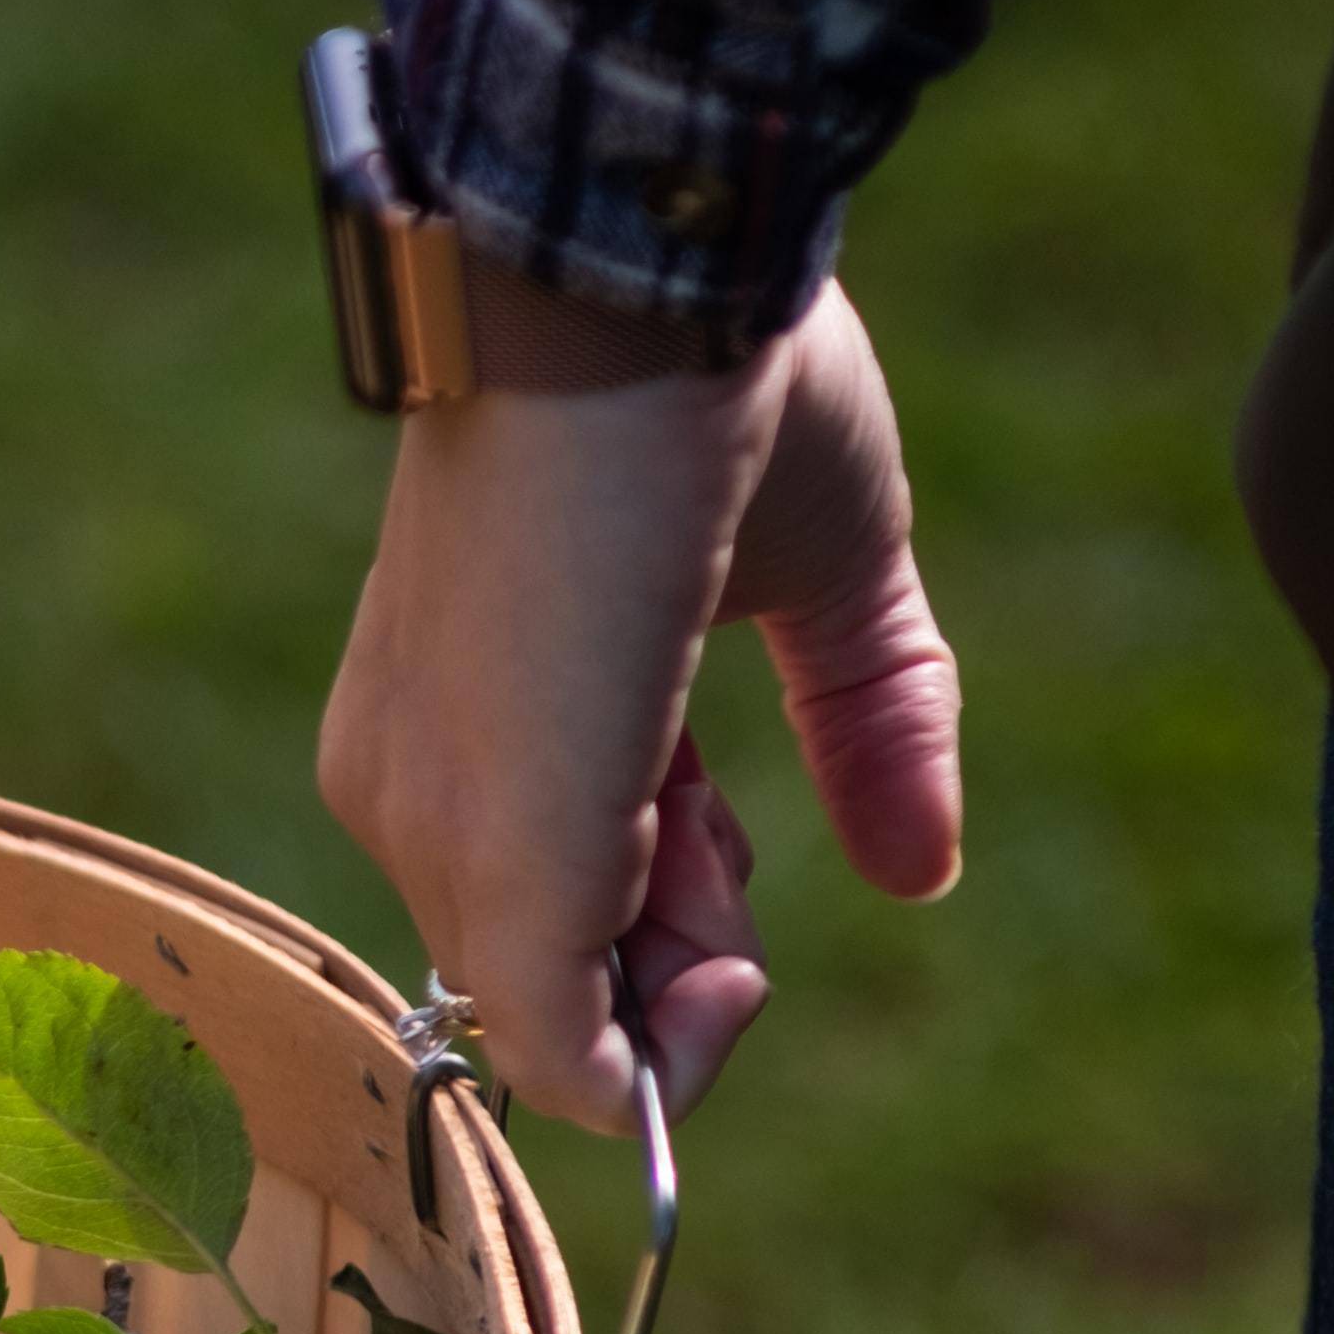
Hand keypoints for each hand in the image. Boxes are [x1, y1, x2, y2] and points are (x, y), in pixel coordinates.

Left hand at [314, 274, 961, 1131]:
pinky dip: (652, 1060)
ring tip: (721, 826)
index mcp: (466, 719)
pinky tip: (724, 966)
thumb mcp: (827, 574)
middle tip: (741, 843)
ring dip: (689, 979)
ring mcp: (435, 820)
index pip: (540, 918)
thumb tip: (923, 870)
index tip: (741, 849)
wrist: (641, 273)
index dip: (667, 930)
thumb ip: (872, 723)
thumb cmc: (719, 378)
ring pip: (556, 1030)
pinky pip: (553, 1049)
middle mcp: (410, 784)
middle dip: (685, 964)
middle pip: (550, 991)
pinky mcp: (501, 844)